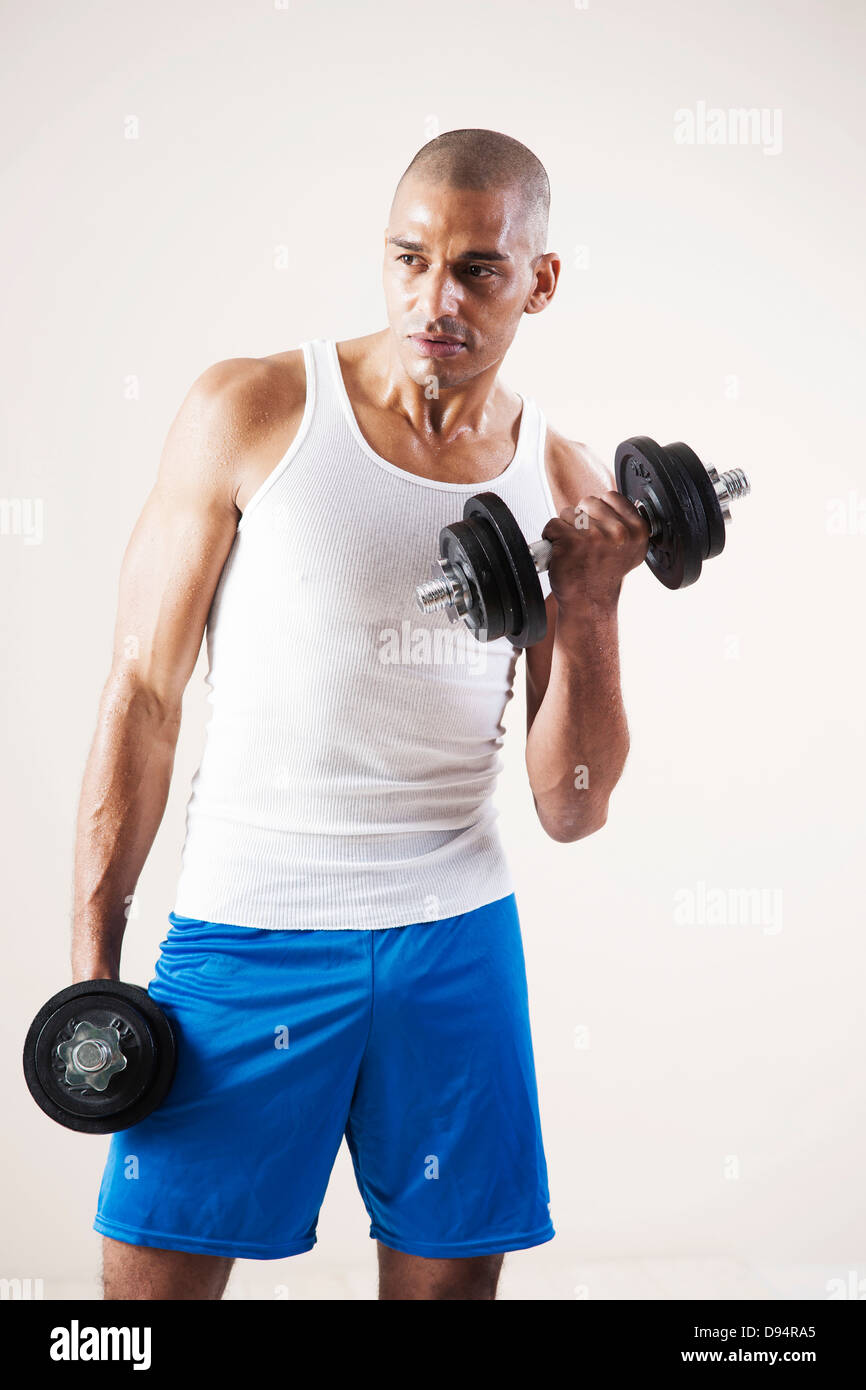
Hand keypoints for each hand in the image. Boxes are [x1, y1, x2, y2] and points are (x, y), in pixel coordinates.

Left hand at [541, 492, 650, 611]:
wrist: (589, 603)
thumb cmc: (603, 577)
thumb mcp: (629, 549)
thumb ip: (624, 523)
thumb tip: (611, 501)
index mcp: (637, 531)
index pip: (611, 496)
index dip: (599, 512)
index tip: (598, 530)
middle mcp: (618, 532)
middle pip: (588, 502)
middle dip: (582, 519)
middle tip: (585, 545)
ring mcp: (594, 536)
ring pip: (569, 512)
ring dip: (566, 529)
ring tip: (575, 550)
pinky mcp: (571, 542)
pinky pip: (552, 525)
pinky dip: (551, 538)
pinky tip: (561, 553)